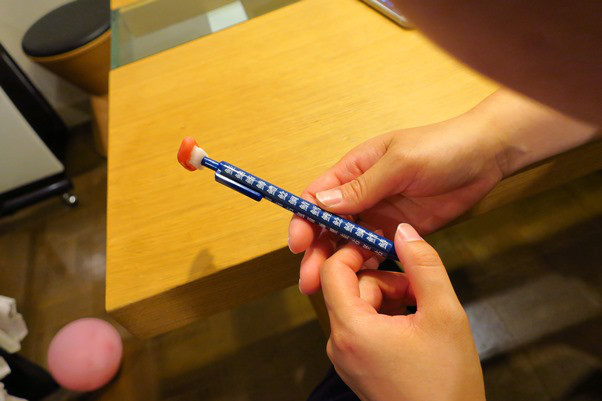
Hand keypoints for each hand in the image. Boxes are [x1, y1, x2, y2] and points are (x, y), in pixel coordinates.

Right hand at [290, 114, 504, 293]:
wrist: (486, 156)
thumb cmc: (441, 147)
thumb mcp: (400, 163)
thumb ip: (362, 186)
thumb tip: (322, 204)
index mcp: (354, 169)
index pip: (318, 196)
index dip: (304, 220)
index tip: (299, 244)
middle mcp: (362, 194)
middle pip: (328, 225)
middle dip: (316, 251)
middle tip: (309, 281)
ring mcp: (380, 214)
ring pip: (348, 242)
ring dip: (336, 264)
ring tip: (327, 291)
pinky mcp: (399, 231)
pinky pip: (375, 251)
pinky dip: (364, 265)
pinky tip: (359, 282)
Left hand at [321, 223, 484, 400]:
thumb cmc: (445, 384)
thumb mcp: (444, 314)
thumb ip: (424, 265)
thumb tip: (404, 232)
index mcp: (351, 329)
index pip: (332, 270)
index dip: (355, 249)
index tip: (383, 243)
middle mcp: (339, 343)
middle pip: (351, 287)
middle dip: (387, 279)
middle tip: (421, 290)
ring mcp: (347, 357)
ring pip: (361, 306)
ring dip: (391, 298)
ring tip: (424, 313)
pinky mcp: (357, 365)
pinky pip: (365, 326)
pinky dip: (388, 317)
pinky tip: (415, 327)